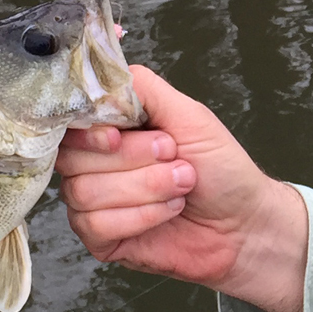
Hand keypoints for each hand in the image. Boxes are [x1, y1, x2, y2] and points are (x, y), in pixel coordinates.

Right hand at [57, 65, 308, 311]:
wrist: (244, 222)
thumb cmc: (220, 167)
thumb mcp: (187, 114)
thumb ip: (141, 88)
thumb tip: (101, 72)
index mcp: (109, 130)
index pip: (68, 123)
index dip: (87, 131)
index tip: (117, 137)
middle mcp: (93, 164)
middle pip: (72, 158)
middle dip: (133, 159)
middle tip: (176, 158)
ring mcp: (93, 204)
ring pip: (84, 193)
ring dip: (144, 188)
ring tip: (182, 186)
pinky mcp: (100, 239)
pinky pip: (96, 226)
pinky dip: (141, 216)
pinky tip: (169, 211)